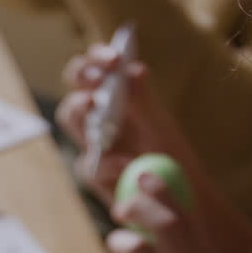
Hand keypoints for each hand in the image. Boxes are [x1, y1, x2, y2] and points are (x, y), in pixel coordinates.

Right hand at [57, 55, 185, 205]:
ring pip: (70, 118)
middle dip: (82, 76)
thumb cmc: (171, 155)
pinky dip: (108, 161)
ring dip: (81, 108)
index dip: (97, 58)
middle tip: (98, 79)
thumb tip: (133, 69)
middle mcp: (97, 117)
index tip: (114, 59)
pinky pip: (89, 164)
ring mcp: (92, 144)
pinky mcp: (95, 174)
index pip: (94, 68)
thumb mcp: (160, 125)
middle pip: (75, 84)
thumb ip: (144, 100)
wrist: (181, 194)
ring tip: (97, 105)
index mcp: (113, 98)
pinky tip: (128, 163)